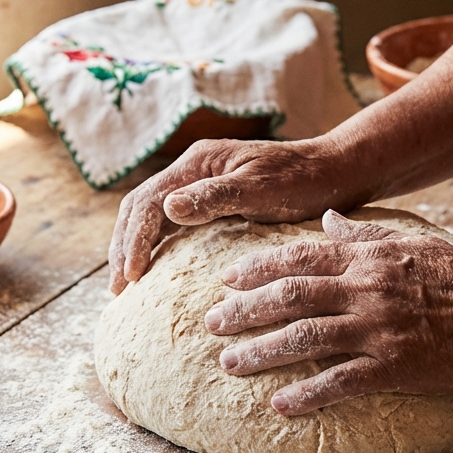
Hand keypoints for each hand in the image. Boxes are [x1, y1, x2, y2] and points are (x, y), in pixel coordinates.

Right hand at [109, 136, 363, 293]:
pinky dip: (154, 244)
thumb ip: (215, 197)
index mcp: (199, 163)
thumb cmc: (304, 181)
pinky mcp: (213, 198)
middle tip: (117, 289)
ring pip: (151, 213)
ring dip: (133, 246)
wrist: (335, 171)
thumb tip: (168, 208)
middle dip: (123, 246)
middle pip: (140, 206)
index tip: (131, 277)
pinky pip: (171, 221)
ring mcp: (201, 183)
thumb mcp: (262, 189)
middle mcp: (194, 169)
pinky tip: (154, 268)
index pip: (149, 202)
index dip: (134, 241)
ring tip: (126, 283)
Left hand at [203, 210, 452, 414]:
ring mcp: (376, 330)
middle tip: (211, 324)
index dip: (256, 269)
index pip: (298, 259)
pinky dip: (307, 394)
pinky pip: (340, 381)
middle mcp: (364, 291)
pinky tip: (279, 405)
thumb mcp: (411, 242)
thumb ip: (363, 234)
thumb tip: (326, 218)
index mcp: (366, 259)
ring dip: (261, 351)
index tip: (225, 279)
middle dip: (244, 310)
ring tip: (229, 363)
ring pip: (304, 338)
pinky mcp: (392, 367)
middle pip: (289, 297)